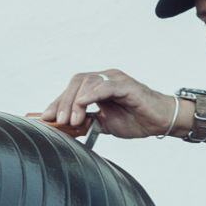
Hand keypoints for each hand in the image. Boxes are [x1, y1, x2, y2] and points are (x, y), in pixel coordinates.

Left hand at [38, 70, 178, 139]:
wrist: (160, 121)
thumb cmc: (135, 119)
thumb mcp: (104, 124)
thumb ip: (86, 122)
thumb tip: (65, 127)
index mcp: (98, 86)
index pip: (73, 88)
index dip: (57, 102)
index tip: (45, 117)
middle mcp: (105, 78)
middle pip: (77, 82)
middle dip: (63, 101)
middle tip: (58, 120)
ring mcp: (116, 79)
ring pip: (87, 82)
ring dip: (75, 101)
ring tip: (72, 120)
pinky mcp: (126, 85)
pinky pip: (105, 86)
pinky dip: (91, 95)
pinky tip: (83, 105)